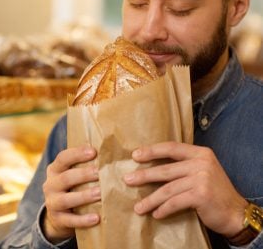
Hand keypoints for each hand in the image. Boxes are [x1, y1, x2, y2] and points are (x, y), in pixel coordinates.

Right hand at [42, 146, 100, 243]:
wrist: (59, 215)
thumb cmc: (73, 188)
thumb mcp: (72, 174)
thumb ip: (84, 165)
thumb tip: (110, 151)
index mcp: (54, 169)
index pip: (62, 158)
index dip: (77, 154)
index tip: (93, 152)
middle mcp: (50, 185)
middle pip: (65, 178)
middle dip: (83, 175)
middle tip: (100, 173)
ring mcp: (52, 202)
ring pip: (66, 199)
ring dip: (85, 196)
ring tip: (100, 193)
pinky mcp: (58, 219)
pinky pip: (70, 220)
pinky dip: (83, 220)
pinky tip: (96, 218)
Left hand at [123, 142, 247, 236]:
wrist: (235, 212)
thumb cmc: (214, 191)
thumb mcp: (201, 170)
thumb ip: (183, 165)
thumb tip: (152, 166)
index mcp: (200, 153)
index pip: (171, 147)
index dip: (152, 150)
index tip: (135, 155)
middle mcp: (201, 163)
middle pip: (165, 169)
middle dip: (144, 175)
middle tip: (127, 179)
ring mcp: (202, 178)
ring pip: (168, 188)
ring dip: (151, 199)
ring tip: (138, 207)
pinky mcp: (201, 195)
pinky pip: (175, 202)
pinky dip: (164, 209)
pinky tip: (156, 214)